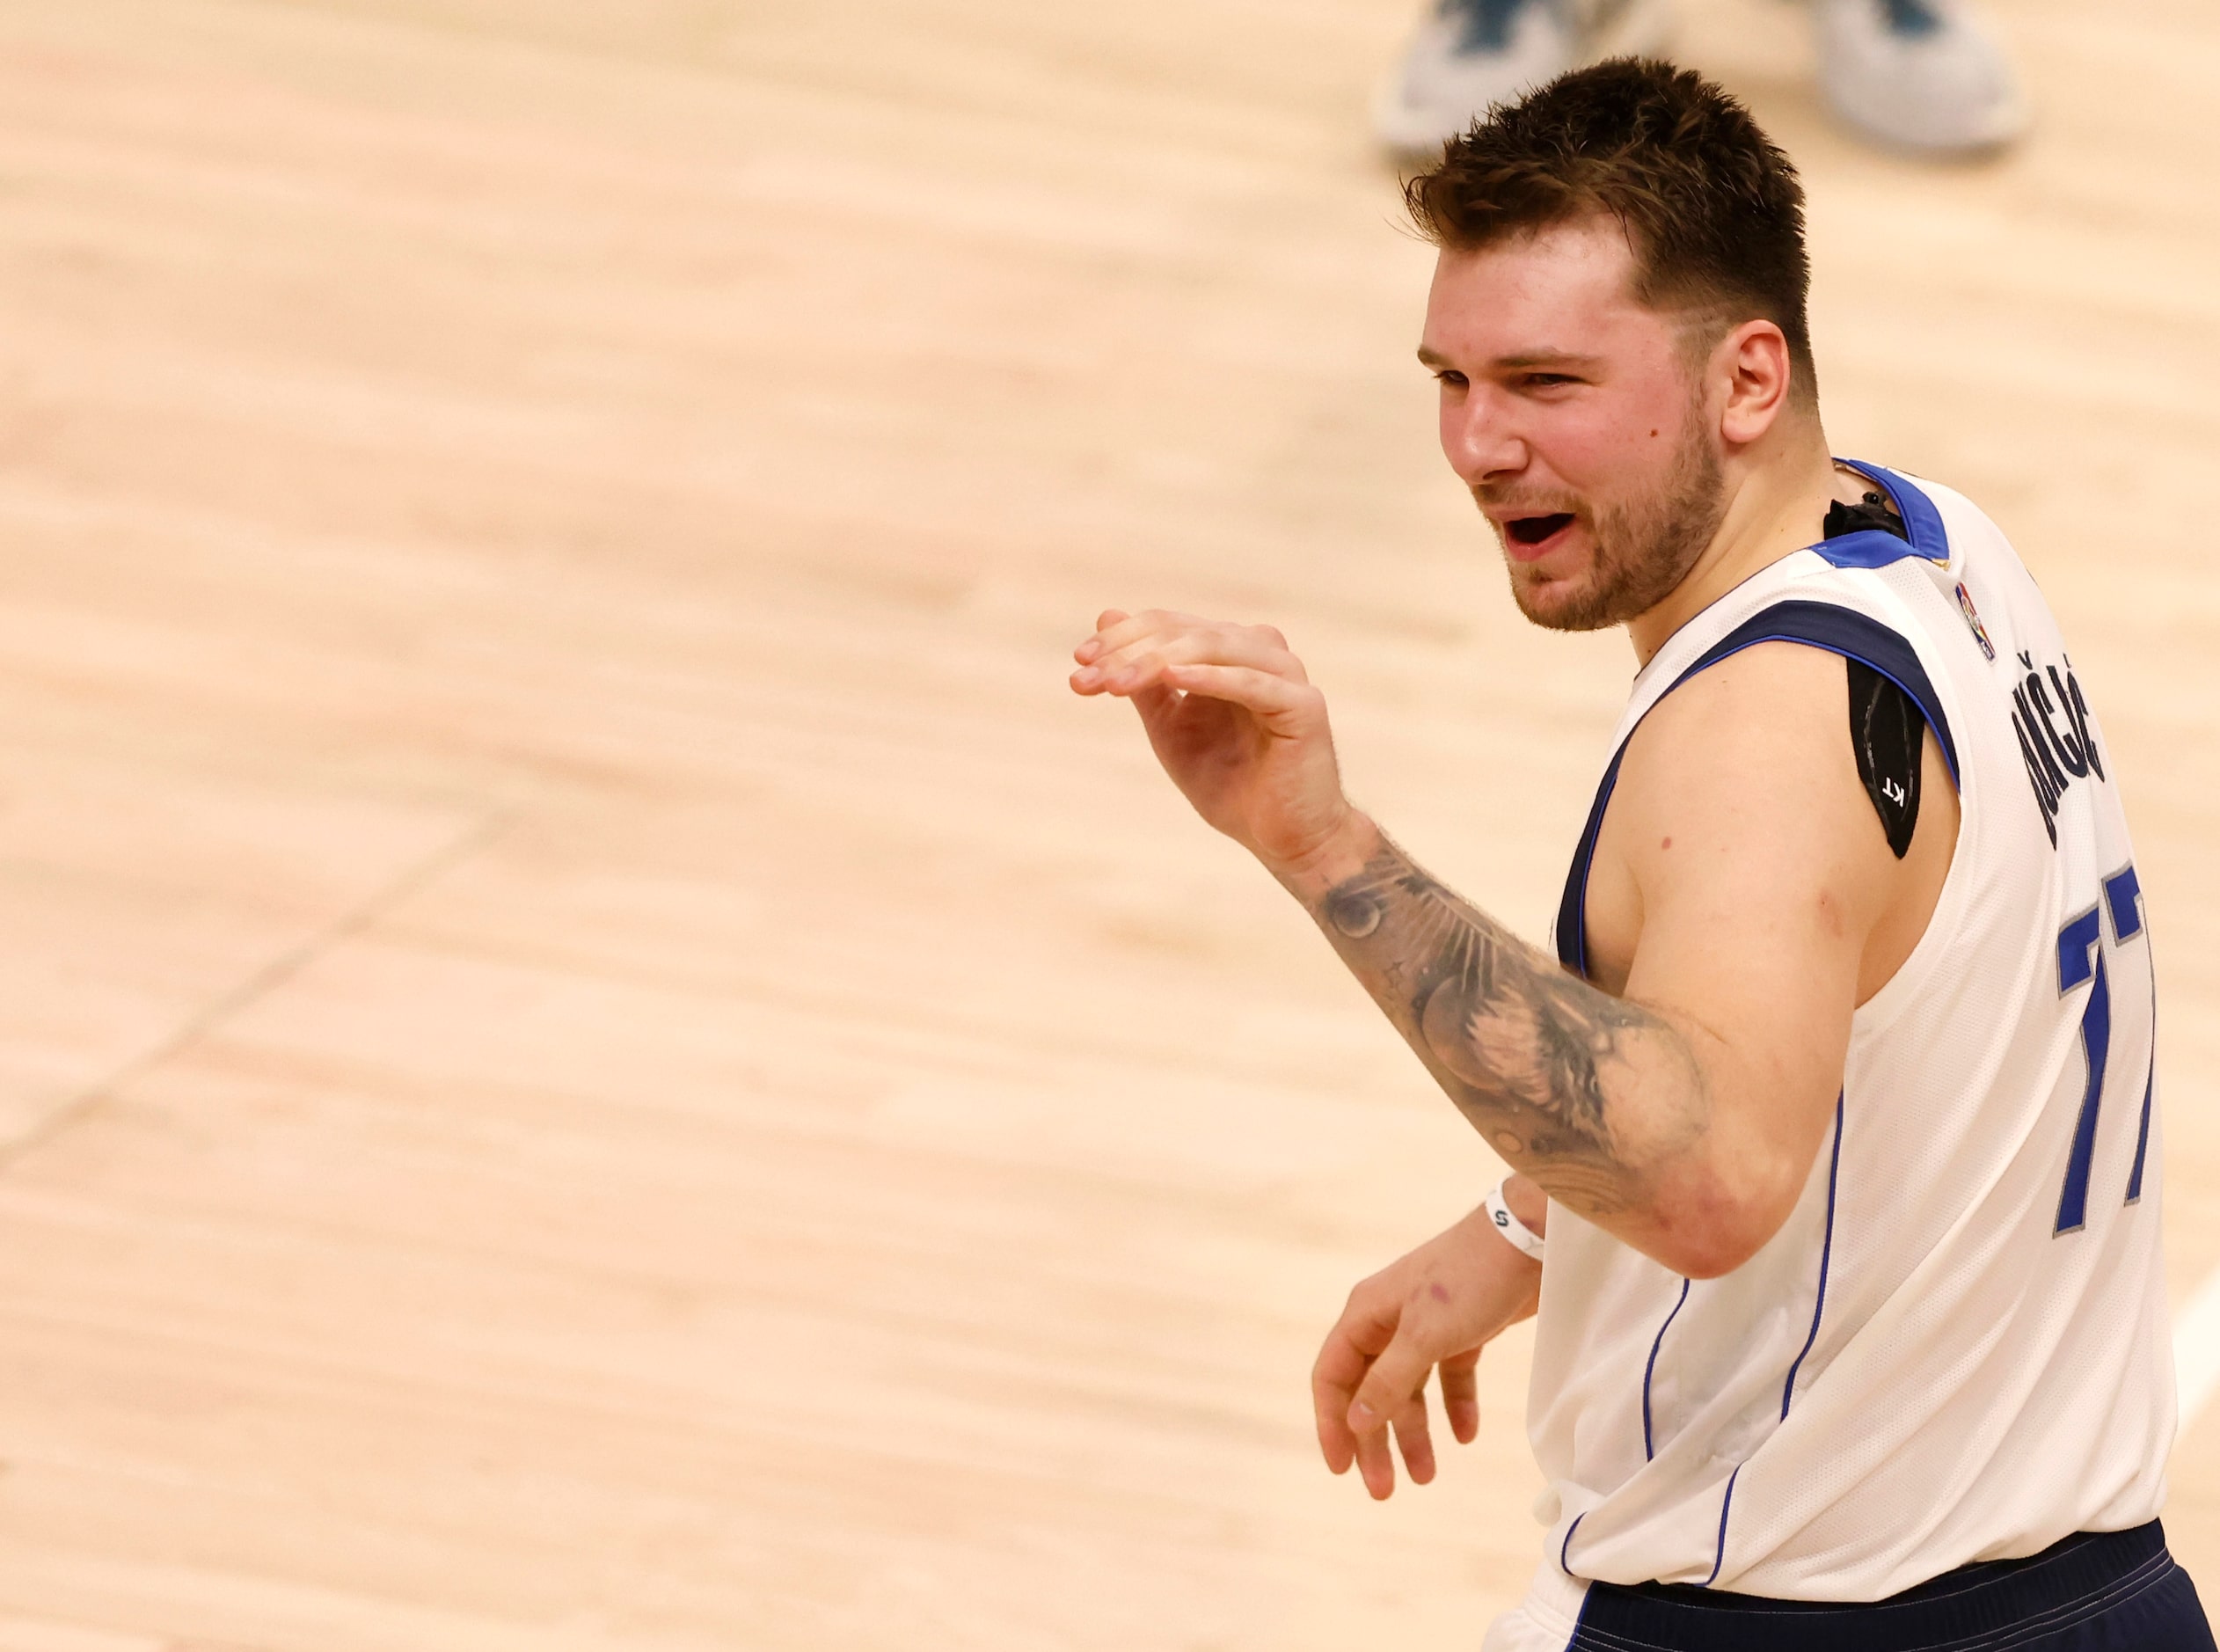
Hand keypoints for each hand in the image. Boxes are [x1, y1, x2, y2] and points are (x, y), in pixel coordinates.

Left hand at [1070, 609, 1354, 874]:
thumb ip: (1142, 678)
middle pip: (1187, 631)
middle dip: (1131, 651)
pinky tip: (1175, 678)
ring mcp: (1285, 675)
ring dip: (1160, 659)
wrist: (1281, 837)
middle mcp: (1259, 652)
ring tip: (1118, 681)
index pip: (1169, 625)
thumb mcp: (1171, 727)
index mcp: (1229, 651)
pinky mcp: (1304, 706)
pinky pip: (1253, 683)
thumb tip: (1105, 617)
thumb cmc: (1229, 781)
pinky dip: (1213, 677)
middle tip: (1090, 675)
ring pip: (1217, 646)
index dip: (1122, 638)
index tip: (1078, 662)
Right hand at [1313, 1204, 1541, 1499]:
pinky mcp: (1462, 1329)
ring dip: (1413, 1432)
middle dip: (1375, 1441)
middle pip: (1369, 1391)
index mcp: (1366, 1314)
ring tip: (1426, 1476)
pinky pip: (1448, 1378)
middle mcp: (1389, 1320)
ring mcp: (1425, 1325)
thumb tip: (1355, 1423)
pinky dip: (1454, 1406)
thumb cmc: (1470, 1280)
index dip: (1332, 1425)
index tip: (1341, 1469)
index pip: (1334, 1378)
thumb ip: (1389, 1382)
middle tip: (1384, 1490)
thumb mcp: (1426, 1336)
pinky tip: (1467, 1435)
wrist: (1530, 1239)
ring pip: (1408, 1390)